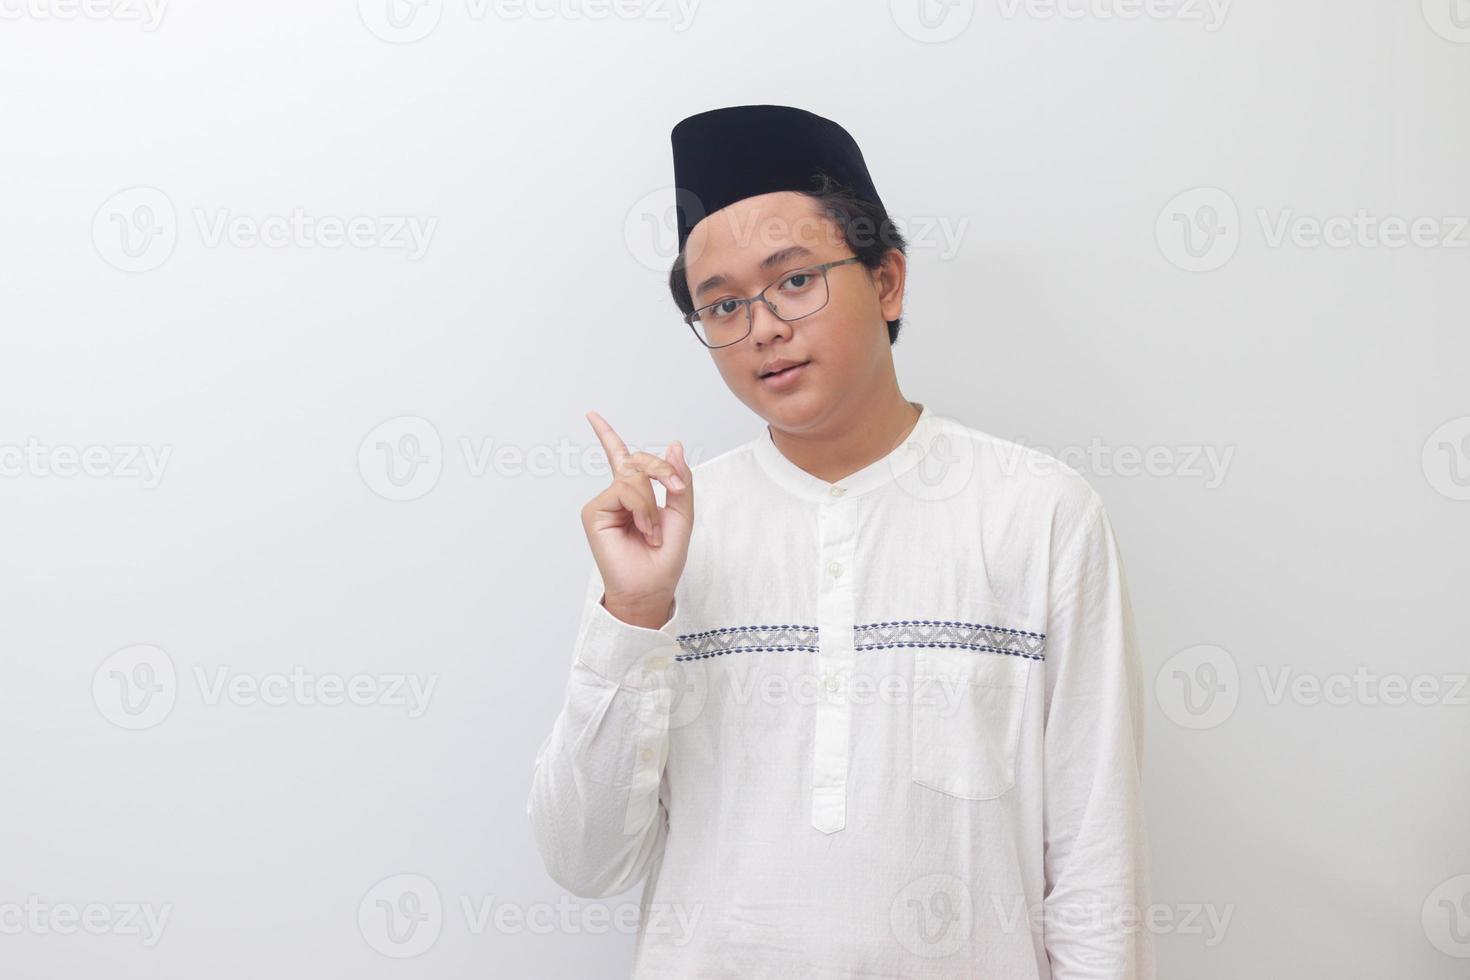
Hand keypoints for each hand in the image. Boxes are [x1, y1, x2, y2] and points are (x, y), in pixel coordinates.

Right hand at [580, 411, 693, 626]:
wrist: (651, 588)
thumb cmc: (664, 559)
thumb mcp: (682, 514)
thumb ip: (680, 479)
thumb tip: (673, 444)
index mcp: (634, 494)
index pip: (620, 458)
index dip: (606, 434)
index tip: (591, 415)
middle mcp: (616, 495)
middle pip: (638, 461)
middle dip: (664, 471)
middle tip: (677, 490)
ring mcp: (604, 502)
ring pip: (633, 476)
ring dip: (653, 503)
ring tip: (653, 531)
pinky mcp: (594, 511)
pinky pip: (625, 490)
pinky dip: (643, 508)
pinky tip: (644, 531)